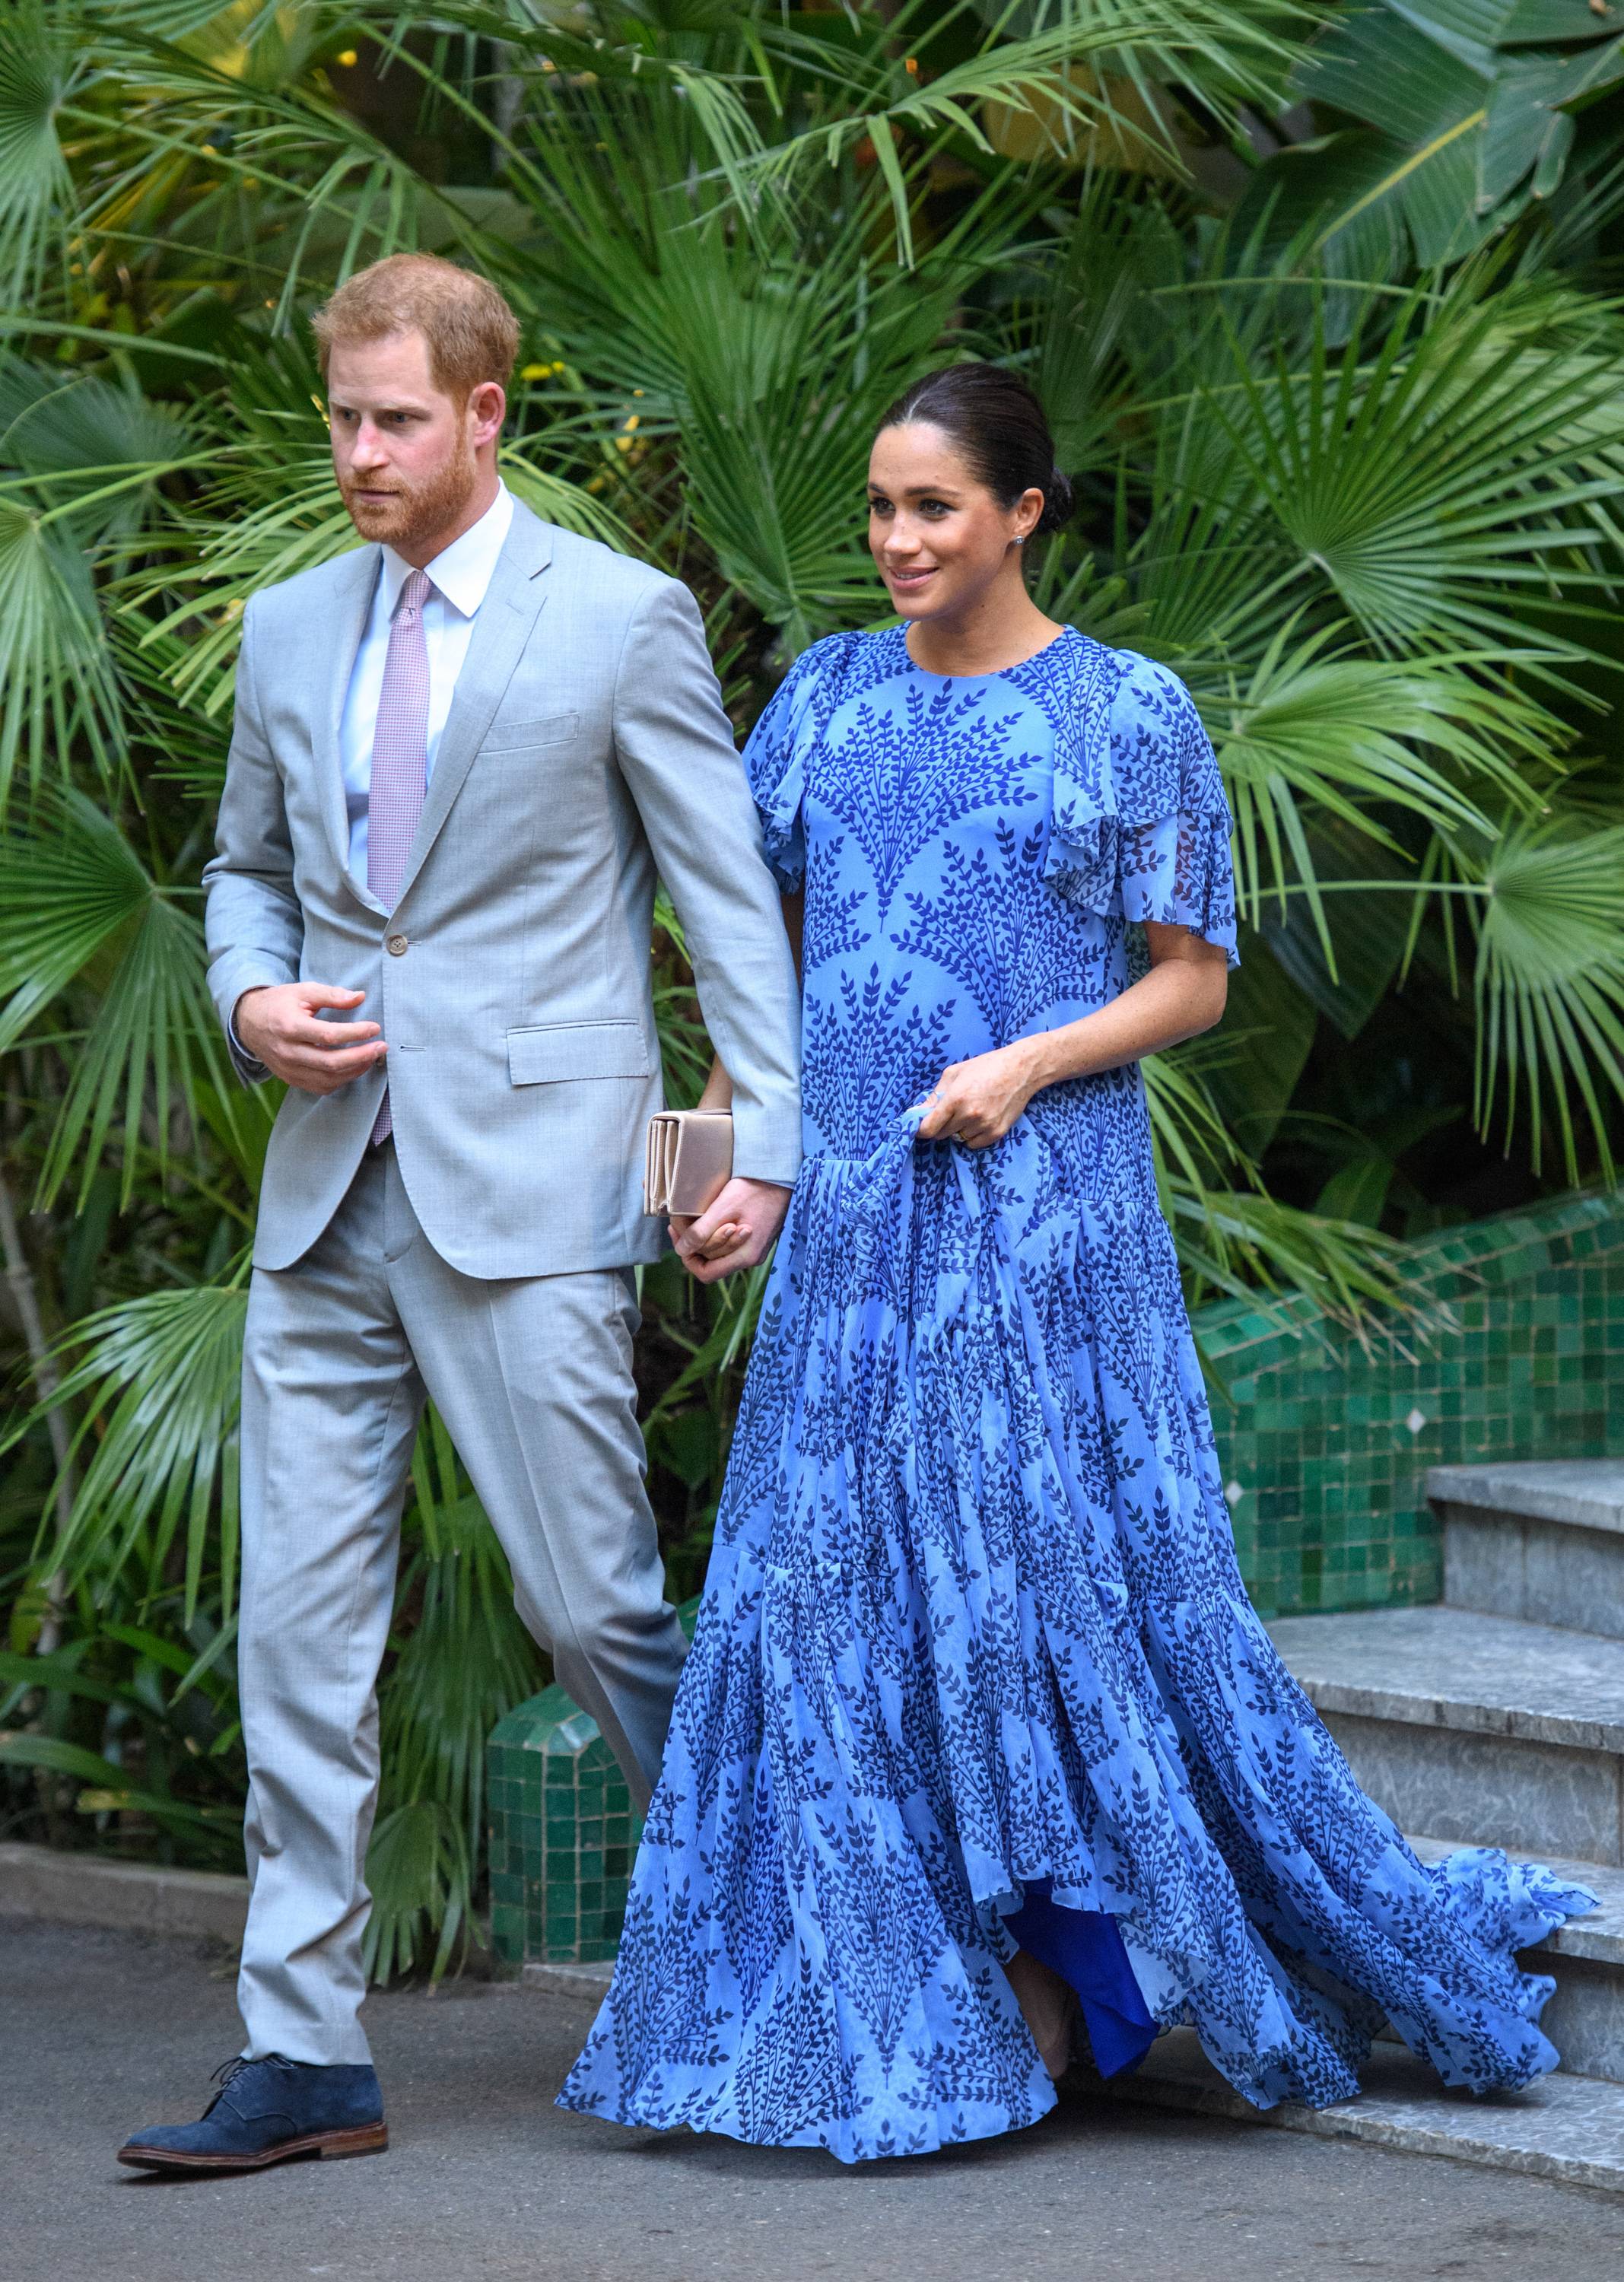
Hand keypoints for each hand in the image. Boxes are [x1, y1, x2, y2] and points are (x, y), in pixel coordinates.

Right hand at [235, 982, 385, 1095]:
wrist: (249, 1023)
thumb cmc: (280, 1004)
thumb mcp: (303, 991)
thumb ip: (332, 995)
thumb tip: (360, 997)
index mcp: (289, 1026)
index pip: (328, 1035)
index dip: (355, 1033)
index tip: (375, 1028)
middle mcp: (287, 1052)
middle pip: (330, 1062)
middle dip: (361, 1056)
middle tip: (381, 1047)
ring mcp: (288, 1069)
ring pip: (328, 1079)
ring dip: (355, 1070)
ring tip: (372, 1057)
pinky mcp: (290, 1079)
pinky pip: (320, 1087)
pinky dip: (341, 1080)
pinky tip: (355, 1067)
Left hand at [670, 1176, 791, 1284]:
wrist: (781, 1176)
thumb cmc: (754, 1190)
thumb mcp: (724, 1208)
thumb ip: (702, 1232)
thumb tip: (681, 1250)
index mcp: (745, 1256)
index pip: (707, 1273)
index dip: (688, 1259)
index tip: (679, 1237)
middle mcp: (752, 1257)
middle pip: (712, 1261)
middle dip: (695, 1243)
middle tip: (683, 1220)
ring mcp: (756, 1248)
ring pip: (720, 1252)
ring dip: (705, 1237)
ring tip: (696, 1216)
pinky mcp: (757, 1238)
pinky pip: (731, 1243)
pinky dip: (718, 1232)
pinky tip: (713, 1216)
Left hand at [915, 1042, 1041, 1149]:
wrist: (1021, 1069)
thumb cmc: (985, 1066)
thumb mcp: (954, 1073)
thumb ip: (934, 1095)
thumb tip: (917, 1112)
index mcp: (955, 1098)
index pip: (929, 1128)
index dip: (921, 1130)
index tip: (920, 1127)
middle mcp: (969, 1115)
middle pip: (941, 1135)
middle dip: (940, 1126)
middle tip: (949, 1112)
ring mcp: (984, 1125)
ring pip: (958, 1139)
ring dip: (958, 1129)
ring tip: (970, 1111)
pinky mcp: (997, 1133)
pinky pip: (973, 1144)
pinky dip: (972, 1136)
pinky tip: (979, 1119)